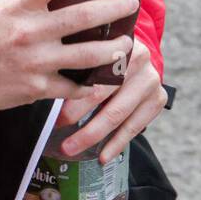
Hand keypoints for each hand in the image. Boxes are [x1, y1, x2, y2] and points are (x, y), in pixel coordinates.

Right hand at [0, 0, 139, 112]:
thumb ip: (22, 1)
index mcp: (18, 8)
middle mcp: (31, 33)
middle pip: (82, 18)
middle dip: (113, 10)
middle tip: (131, 4)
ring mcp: (36, 62)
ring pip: (87, 55)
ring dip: (112, 49)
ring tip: (126, 44)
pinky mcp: (37, 88)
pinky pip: (73, 86)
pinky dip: (89, 85)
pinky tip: (101, 81)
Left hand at [58, 38, 168, 162]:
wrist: (134, 54)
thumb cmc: (100, 55)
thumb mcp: (88, 48)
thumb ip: (73, 62)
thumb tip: (42, 88)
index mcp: (116, 42)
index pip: (93, 72)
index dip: (72, 96)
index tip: (54, 118)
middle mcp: (139, 59)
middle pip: (104, 95)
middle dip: (79, 119)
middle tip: (60, 141)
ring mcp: (151, 79)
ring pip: (119, 114)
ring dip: (94, 136)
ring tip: (72, 149)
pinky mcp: (158, 98)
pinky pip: (136, 126)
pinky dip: (117, 143)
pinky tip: (102, 157)